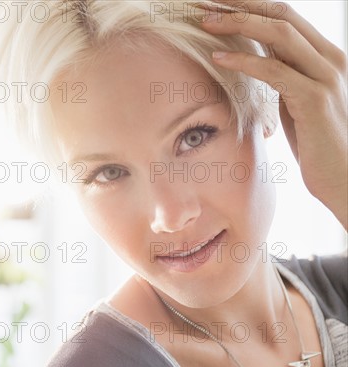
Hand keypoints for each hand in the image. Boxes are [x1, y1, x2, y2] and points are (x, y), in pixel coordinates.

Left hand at [200, 1, 346, 228]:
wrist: (343, 178)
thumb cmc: (316, 143)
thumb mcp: (296, 101)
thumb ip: (282, 76)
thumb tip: (255, 60)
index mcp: (324, 56)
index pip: (286, 16)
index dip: (250, 6)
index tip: (217, 2)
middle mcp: (329, 59)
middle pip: (282, 15)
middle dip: (240, 5)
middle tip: (203, 1)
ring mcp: (325, 77)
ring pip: (279, 34)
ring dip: (238, 24)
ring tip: (204, 21)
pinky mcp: (315, 99)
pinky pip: (275, 70)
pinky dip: (244, 61)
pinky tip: (217, 58)